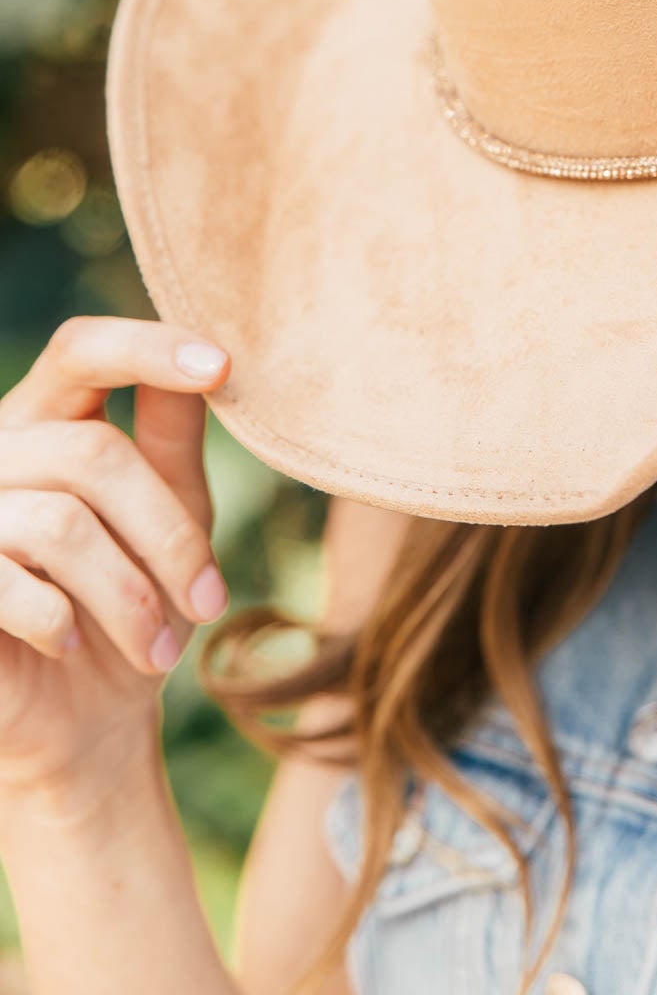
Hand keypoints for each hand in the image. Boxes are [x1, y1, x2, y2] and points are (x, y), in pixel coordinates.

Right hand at [0, 317, 229, 801]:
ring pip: (60, 522)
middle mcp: (0, 451)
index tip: (222, 366)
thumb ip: (175, 436)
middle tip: (208, 601)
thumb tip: (213, 358)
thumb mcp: (174, 513)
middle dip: (167, 534)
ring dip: (128, 594)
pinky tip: (71, 643)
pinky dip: (60, 618)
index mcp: (50, 419)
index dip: (147, 347)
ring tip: (157, 650)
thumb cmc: (134, 603)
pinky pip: (7, 581)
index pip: (83, 349)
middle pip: (94, 452)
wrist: (81, 720)